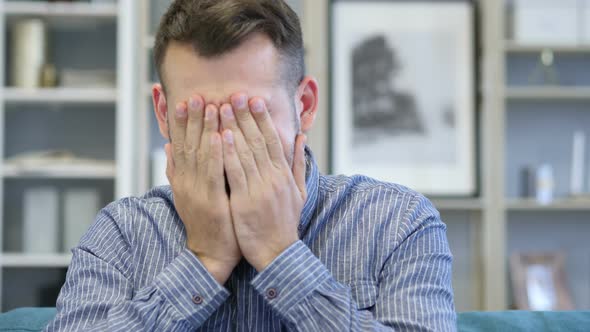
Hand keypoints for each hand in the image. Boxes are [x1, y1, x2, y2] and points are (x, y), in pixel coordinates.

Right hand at [165, 95, 240, 284]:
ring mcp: (197, 191)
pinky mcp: (212, 200)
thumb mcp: (188, 195)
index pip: (181, 145)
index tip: (185, 101)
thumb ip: (177, 171)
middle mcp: (186, 182)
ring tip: (210, 106)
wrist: (210, 253)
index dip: (182, 123)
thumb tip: (169, 148)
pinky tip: (220, 135)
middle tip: (196, 95)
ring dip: (205, 129)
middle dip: (193, 119)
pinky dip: (216, 152)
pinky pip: (214, 172)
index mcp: (182, 180)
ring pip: (200, 154)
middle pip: (188, 145)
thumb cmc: (206, 222)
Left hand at [220, 94, 306, 271]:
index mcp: (284, 174)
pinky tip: (220, 136)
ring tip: (222, 107)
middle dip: (245, 116)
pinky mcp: (245, 201)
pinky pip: (235, 173)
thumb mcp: (299, 192)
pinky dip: (228, 153)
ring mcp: (260, 188)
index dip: (262, 118)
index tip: (254, 99)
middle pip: (257, 140)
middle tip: (235, 94)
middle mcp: (274, 177)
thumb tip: (301, 138)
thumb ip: (298, 163)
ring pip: (245, 152)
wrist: (278, 253)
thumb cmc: (285, 222)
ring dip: (233, 127)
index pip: (272, 140)